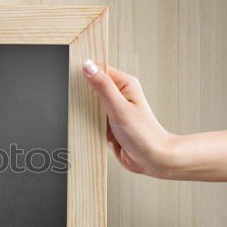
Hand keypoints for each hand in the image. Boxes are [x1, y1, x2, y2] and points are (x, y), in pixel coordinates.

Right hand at [82, 60, 176, 177]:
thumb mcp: (119, 107)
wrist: (152, 159)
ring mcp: (111, 111)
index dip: (85, 72)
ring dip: (84, 112)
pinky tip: (89, 129)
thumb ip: (102, 86)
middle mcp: (118, 96)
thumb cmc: (144, 134)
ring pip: (88, 105)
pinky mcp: (106, 125)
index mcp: (125, 84)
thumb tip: (88, 66)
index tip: (74, 78)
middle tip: (85, 106)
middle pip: (91, 87)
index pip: (99, 70)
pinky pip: (89, 120)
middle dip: (84, 96)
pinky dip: (86, 124)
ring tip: (91, 120)